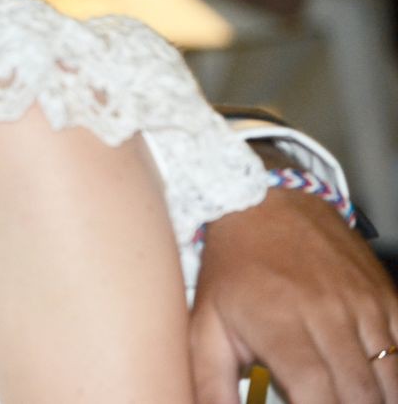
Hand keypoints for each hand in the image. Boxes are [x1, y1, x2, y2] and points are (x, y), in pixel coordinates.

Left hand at [191, 188, 397, 403]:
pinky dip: (395, 375)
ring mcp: (363, 303)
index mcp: (280, 323)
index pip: (317, 391)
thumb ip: (210, 380)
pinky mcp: (386, 295)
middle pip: (360, 394)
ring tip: (351, 399)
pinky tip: (377, 386)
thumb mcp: (205, 322)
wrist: (263, 201)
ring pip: (391, 378)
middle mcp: (328, 313)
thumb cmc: (232, 267)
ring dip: (377, 400)